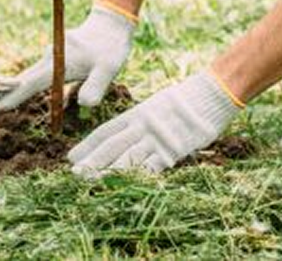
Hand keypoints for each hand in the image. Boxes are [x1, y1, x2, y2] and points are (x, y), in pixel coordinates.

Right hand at [0, 4, 135, 115]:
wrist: (111, 23)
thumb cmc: (110, 47)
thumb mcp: (108, 69)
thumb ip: (96, 87)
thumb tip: (82, 106)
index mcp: (57, 63)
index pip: (30, 84)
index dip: (12, 97)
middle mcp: (49, 59)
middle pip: (23, 80)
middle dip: (3, 95)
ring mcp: (51, 58)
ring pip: (29, 78)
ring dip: (14, 91)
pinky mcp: (56, 60)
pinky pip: (39, 77)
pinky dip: (28, 87)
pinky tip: (19, 97)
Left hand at [66, 72, 240, 176]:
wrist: (210, 94)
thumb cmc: (184, 100)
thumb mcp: (156, 105)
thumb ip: (140, 120)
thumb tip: (126, 132)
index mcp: (136, 114)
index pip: (105, 131)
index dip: (87, 145)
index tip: (71, 157)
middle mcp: (142, 126)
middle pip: (111, 146)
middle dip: (91, 161)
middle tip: (74, 175)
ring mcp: (157, 138)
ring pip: (127, 158)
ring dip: (108, 173)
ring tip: (92, 184)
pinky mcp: (173, 149)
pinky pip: (152, 166)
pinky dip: (138, 177)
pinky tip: (125, 187)